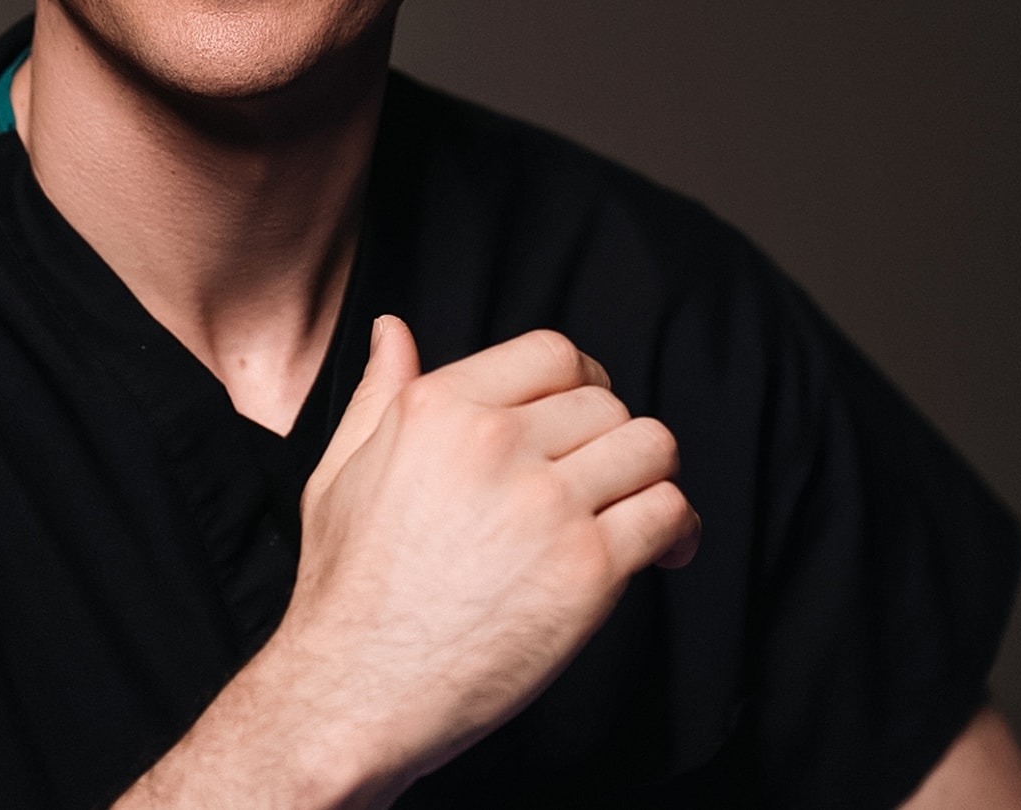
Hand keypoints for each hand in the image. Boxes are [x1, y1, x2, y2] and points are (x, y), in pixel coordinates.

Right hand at [281, 315, 698, 791]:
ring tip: (637, 512)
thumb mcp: (341, 471)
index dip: (582, 384)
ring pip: (651, 448)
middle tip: (605, 483)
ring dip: (650, 479)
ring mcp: (546, 503)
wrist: (353, 690)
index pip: (554, 354)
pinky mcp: (587, 568)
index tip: (583, 421)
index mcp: (438, 406)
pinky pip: (669, 512)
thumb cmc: (346, 591)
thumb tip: (393, 330)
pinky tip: (662, 552)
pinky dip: (678, 531)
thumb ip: (379, 394)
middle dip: (613, 441)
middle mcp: (495, 441)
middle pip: (607, 403)